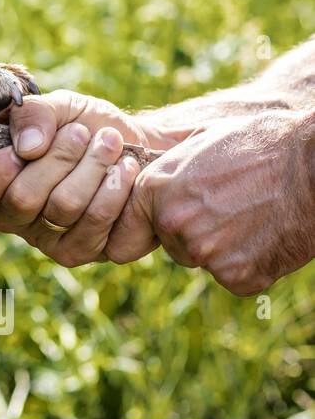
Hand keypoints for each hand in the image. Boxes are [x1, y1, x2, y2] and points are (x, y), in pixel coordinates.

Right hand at [0, 90, 185, 265]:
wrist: (136, 146)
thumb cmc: (86, 125)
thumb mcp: (57, 107)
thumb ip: (33, 115)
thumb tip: (27, 148)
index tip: (22, 150)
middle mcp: (10, 215)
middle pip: (21, 198)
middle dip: (59, 158)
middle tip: (81, 133)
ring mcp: (43, 238)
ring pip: (62, 208)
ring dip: (93, 166)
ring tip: (110, 142)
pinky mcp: (79, 251)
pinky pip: (94, 225)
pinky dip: (115, 188)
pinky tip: (125, 169)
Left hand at [105, 109, 314, 294]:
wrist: (313, 163)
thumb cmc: (256, 143)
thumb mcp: (195, 142)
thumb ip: (160, 170)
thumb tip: (129, 178)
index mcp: (154, 190)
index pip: (123, 233)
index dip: (141, 231)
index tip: (156, 228)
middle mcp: (173, 224)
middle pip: (171, 245)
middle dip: (190, 233)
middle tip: (226, 208)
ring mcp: (206, 253)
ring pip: (203, 260)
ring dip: (222, 247)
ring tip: (250, 214)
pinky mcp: (238, 275)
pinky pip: (233, 276)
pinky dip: (249, 262)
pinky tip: (265, 233)